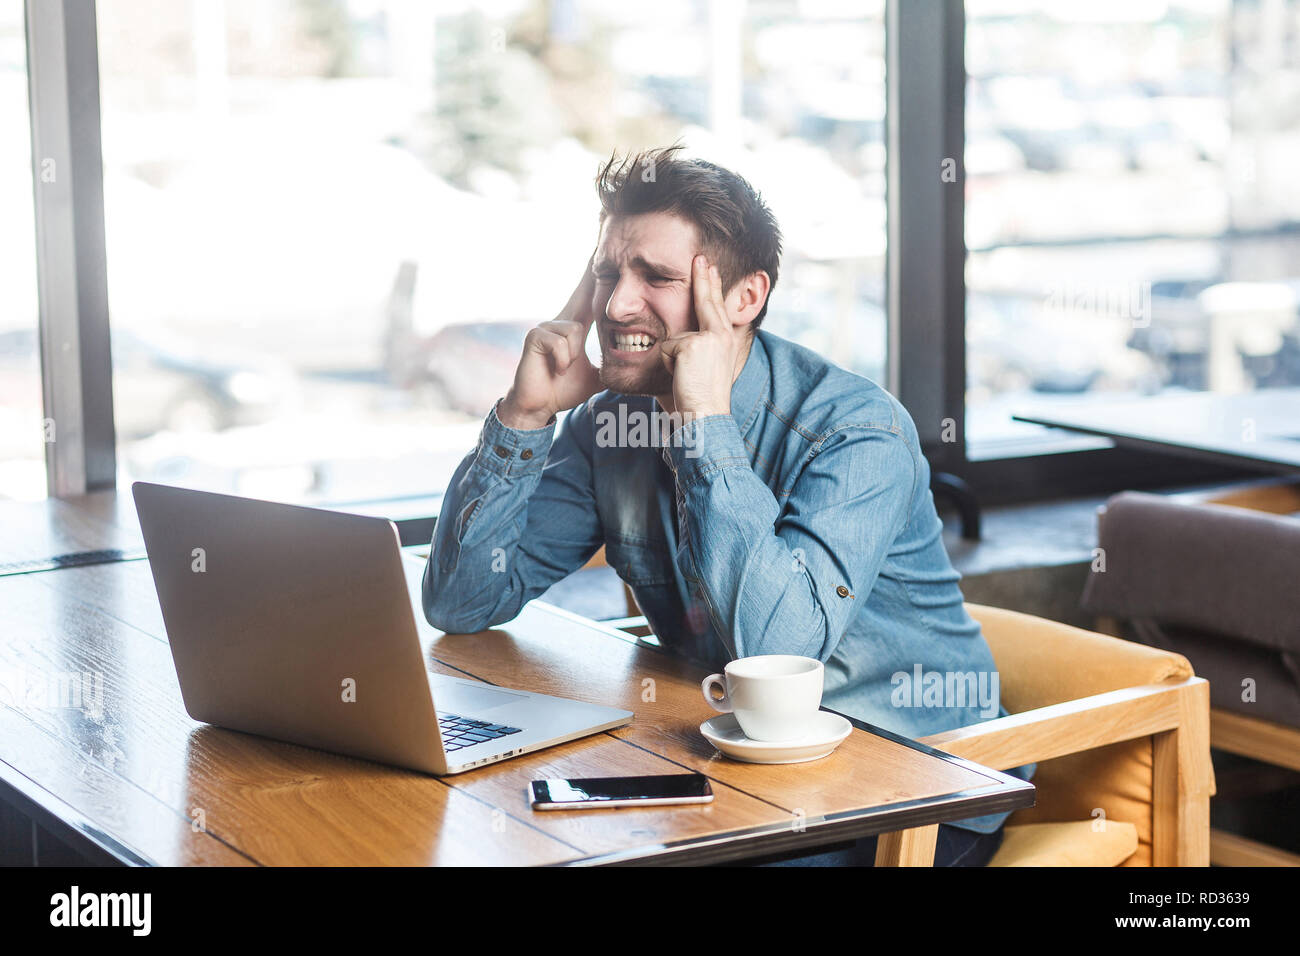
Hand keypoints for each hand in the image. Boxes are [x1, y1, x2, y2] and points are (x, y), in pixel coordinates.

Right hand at [499, 253, 603, 428]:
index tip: (604, 256)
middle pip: (581, 291)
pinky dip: (564, 360)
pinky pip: (562, 342)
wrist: (539, 405)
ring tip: (565, 366)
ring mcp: (546, 326)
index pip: (591, 298)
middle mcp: (561, 320)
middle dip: (591, 271)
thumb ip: (610, 366)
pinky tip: (556, 368)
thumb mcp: (596, 375)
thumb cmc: (564, 389)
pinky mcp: (535, 336)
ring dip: (574, 354)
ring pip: (574, 330)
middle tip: (601, 245)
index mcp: (575, 327)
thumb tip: (633, 369)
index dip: (597, 278)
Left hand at [658, 255, 743, 417]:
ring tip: (686, 377)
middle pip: (707, 300)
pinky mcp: (693, 344)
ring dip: (673, 358)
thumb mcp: (702, 368)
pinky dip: (668, 364)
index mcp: (727, 339)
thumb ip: (695, 348)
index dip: (711, 285)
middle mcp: (723, 334)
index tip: (708, 265)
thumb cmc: (700, 400)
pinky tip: (681, 377)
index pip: (715, 306)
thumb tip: (676, 338)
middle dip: (705, 277)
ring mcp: (709, 337)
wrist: (706, 416)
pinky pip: (667, 348)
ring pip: (675, 336)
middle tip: (701, 256)